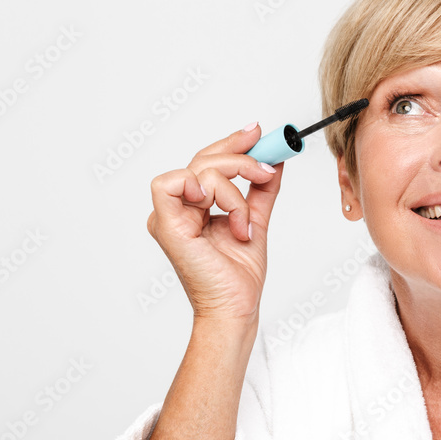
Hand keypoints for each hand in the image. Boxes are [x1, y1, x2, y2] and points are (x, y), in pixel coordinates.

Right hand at [146, 125, 283, 322]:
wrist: (236, 306)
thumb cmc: (238, 275)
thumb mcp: (256, 220)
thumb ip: (261, 190)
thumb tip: (274, 159)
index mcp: (191, 206)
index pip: (207, 161)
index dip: (232, 144)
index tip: (259, 133)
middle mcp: (175, 208)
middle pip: (204, 160)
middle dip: (241, 160)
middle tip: (266, 170)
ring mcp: (167, 215)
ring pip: (201, 171)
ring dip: (236, 194)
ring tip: (246, 224)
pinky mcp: (166, 223)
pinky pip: (176, 183)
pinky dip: (212, 194)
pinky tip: (225, 217)